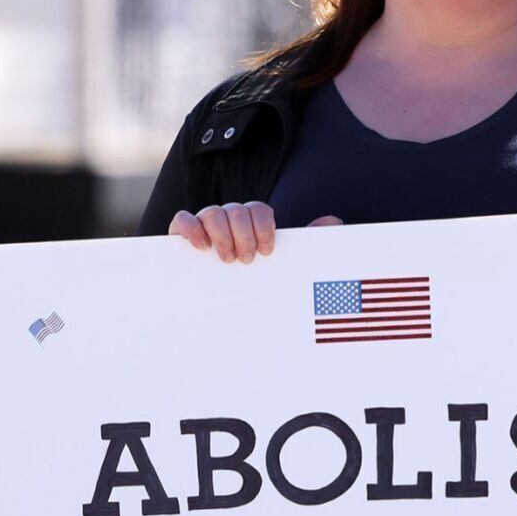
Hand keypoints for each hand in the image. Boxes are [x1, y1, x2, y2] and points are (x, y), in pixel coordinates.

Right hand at [168, 205, 340, 262]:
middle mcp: (230, 219)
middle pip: (237, 210)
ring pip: (212, 212)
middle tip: (247, 260)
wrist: (223, 305)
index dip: (264, 228)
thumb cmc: (260, 278)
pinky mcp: (183, 234)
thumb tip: (334, 221)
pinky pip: (182, 219)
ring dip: (222, 235)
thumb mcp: (285, 261)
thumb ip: (309, 241)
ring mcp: (205, 225)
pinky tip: (200, 247)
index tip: (267, 251)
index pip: (260, 210)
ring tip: (228, 260)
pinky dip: (190, 228)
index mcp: (254, 222)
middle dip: (244, 235)